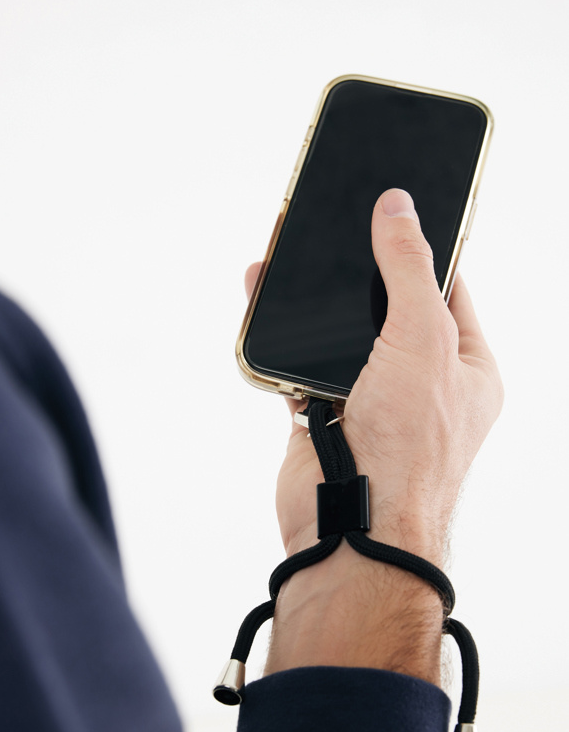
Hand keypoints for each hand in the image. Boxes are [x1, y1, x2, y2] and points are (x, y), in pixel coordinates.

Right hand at [244, 188, 502, 681]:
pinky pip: (300, 367)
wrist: (353, 525)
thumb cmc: (409, 447)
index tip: (390, 207)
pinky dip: (282, 342)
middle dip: (351, 268)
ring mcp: (371, 401)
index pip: (446, 288)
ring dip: (309, 301)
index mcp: (467, 366)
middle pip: (383, 306)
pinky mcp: (324, 418)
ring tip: (283, 253)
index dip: (417, 245)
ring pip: (336, 336)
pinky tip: (264, 307)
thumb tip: (399, 208)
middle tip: (325, 223)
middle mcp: (421, 382)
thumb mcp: (423, 338)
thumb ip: (408, 268)